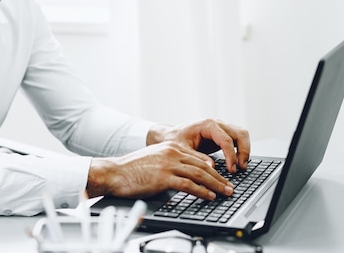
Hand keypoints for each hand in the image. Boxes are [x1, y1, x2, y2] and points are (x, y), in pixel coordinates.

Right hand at [86, 141, 234, 200]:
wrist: (114, 172)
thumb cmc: (131, 169)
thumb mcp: (154, 160)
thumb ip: (170, 164)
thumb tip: (184, 176)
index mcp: (170, 147)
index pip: (198, 157)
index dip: (212, 169)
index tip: (221, 177)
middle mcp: (172, 153)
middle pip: (203, 166)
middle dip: (219, 178)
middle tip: (230, 187)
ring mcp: (168, 165)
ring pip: (199, 175)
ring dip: (215, 185)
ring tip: (225, 193)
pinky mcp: (163, 178)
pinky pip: (188, 185)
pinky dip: (201, 192)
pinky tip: (209, 196)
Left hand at [147, 119, 250, 172]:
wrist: (171, 134)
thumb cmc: (175, 139)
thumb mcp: (182, 149)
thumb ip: (197, 157)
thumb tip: (211, 166)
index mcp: (207, 124)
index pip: (226, 139)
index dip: (231, 156)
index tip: (231, 169)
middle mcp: (217, 123)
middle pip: (240, 134)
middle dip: (243, 151)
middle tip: (240, 168)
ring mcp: (221, 128)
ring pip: (242, 135)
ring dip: (245, 150)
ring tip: (241, 166)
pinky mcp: (222, 134)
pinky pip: (238, 139)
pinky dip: (241, 149)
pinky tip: (237, 162)